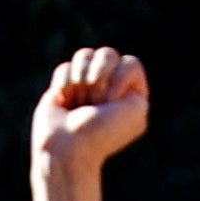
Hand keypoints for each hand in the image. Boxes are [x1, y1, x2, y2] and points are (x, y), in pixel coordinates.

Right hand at [33, 47, 148, 170]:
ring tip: (79, 103)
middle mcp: (113, 88)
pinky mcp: (66, 86)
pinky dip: (64, 84)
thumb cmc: (102, 131)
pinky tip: (65, 102)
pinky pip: (65, 67)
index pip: (131, 62)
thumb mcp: (135, 108)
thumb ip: (134, 78)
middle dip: (98, 78)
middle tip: (95, 104)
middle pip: (107, 54)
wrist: (67, 147)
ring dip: (80, 80)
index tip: (111, 101)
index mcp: (135, 95)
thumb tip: (112, 63)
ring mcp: (89, 86)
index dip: (119, 77)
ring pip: (84, 56)